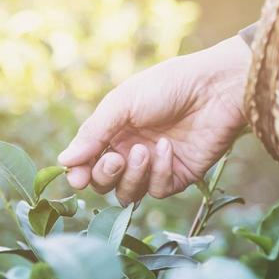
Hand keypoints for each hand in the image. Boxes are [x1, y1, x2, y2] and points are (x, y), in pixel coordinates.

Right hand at [57, 36, 250, 204]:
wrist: (215, 88)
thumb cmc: (168, 85)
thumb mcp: (123, 103)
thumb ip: (93, 134)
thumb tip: (63, 162)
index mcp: (114, 130)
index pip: (88, 162)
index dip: (80, 173)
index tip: (76, 177)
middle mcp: (131, 150)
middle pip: (104, 183)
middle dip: (104, 175)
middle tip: (115, 158)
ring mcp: (155, 166)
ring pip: (128, 193)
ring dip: (132, 175)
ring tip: (144, 150)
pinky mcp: (178, 176)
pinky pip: (157, 190)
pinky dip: (159, 172)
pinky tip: (168, 148)